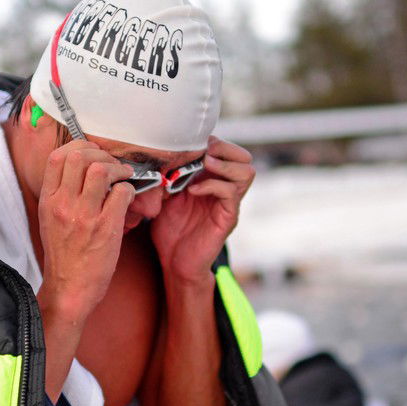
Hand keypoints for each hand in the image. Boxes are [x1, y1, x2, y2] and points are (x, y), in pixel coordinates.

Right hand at [37, 140, 135, 322]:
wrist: (70, 288)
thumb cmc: (64, 256)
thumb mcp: (50, 220)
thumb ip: (61, 194)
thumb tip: (82, 169)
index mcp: (48, 201)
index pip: (57, 158)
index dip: (78, 147)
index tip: (92, 154)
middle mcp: (63, 205)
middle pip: (79, 157)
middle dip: (101, 155)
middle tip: (112, 164)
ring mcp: (84, 216)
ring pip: (101, 170)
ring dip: (118, 168)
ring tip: (123, 175)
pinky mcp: (106, 228)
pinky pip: (121, 193)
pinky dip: (128, 189)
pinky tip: (127, 197)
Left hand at [150, 136, 254, 285]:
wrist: (174, 263)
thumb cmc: (170, 230)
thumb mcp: (166, 195)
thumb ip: (169, 175)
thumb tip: (160, 154)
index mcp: (213, 180)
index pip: (229, 151)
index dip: (215, 142)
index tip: (193, 144)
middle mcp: (225, 190)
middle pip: (245, 158)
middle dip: (225, 149)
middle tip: (203, 154)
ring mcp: (229, 204)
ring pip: (246, 173)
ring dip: (223, 165)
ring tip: (202, 167)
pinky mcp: (227, 218)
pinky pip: (230, 193)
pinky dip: (211, 185)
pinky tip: (192, 190)